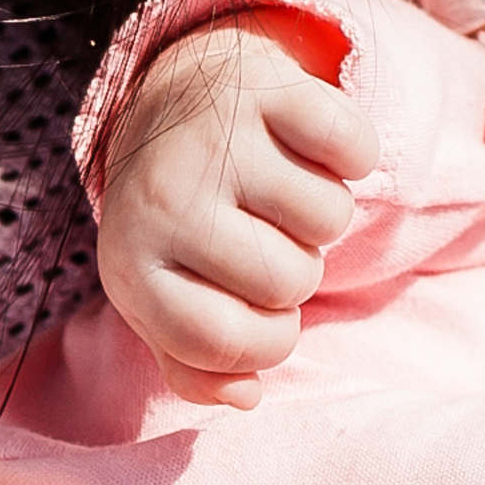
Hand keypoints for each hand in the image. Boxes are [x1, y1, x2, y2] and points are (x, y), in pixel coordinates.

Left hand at [94, 17, 376, 404]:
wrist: (174, 98)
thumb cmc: (178, 221)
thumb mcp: (167, 296)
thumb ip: (196, 363)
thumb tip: (245, 396)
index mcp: (131, 266)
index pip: (227, 344)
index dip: (265, 342)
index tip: (258, 313)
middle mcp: (163, 201)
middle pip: (288, 284)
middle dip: (294, 272)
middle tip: (264, 236)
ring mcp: (214, 140)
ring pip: (329, 220)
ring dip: (322, 215)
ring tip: (279, 191)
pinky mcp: (266, 88)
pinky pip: (354, 150)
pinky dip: (349, 154)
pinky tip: (305, 148)